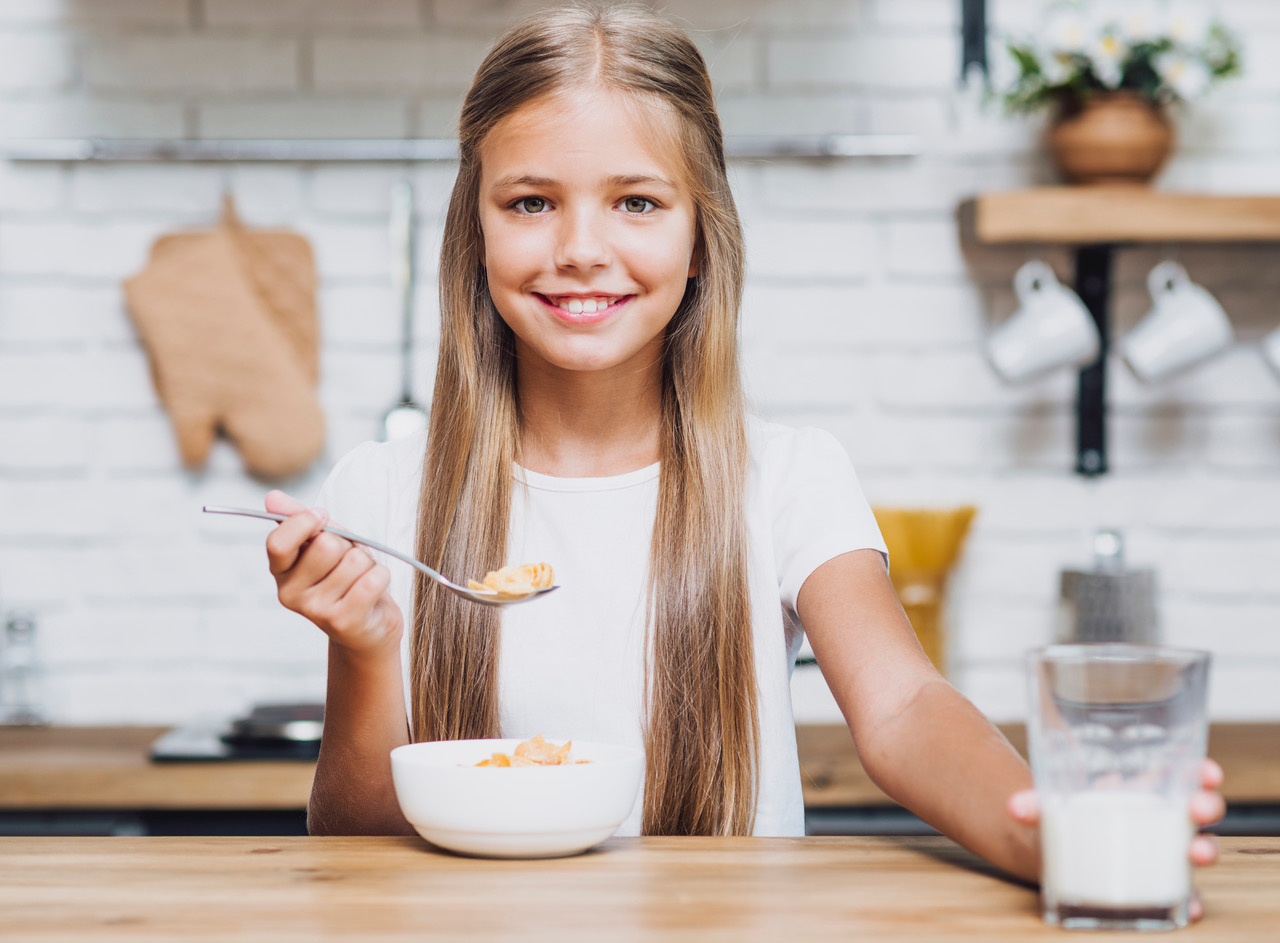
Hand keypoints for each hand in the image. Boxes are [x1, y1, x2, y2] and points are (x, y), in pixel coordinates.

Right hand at [264, 489, 402, 655]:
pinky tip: (373, 591)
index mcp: (280, 572)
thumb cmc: (345, 578)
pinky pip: (373, 579)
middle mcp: (291, 594)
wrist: (367, 628)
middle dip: (348, 545)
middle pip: (327, 545)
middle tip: (349, 561)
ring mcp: (316, 611)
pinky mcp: (344, 622)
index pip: (278, 542)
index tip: (321, 517)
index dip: (305, 522)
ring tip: (361, 579)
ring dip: (368, 563)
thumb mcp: (322, 544)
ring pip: (355, 560)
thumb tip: (273, 497)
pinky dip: (382, 576)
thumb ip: (300, 520)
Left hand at [1007, 759, 1225, 920]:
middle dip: (1206, 806)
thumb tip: (1015, 807)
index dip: (1203, 773)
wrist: (1057, 854)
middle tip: (1197, 807)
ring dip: (1202, 849)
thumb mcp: (1053, 806)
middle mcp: (1165, 821)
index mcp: (1147, 792)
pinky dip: (1191, 900)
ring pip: (1199, 848)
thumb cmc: (1067, 819)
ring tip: (1193, 852)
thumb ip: (1035, 805)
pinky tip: (1189, 906)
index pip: (1184, 776)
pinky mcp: (1161, 885)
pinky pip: (1185, 893)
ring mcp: (1166, 853)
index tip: (1206, 770)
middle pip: (1200, 810)